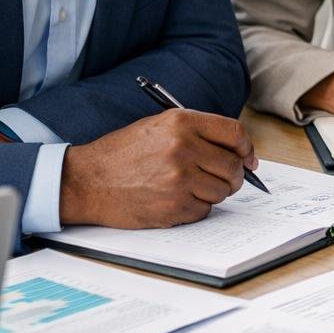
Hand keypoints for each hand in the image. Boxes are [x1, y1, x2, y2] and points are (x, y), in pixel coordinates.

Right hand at [59, 109, 258, 227]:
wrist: (85, 181)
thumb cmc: (122, 154)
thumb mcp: (158, 127)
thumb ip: (197, 132)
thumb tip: (238, 151)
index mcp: (181, 122)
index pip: (234, 133)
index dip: (246, 148)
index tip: (248, 159)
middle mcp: (183, 148)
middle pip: (233, 166)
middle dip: (233, 175)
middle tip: (221, 178)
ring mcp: (179, 179)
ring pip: (223, 190)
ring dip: (213, 192)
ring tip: (190, 187)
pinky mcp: (173, 206)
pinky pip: (205, 210)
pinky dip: (197, 208)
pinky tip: (176, 199)